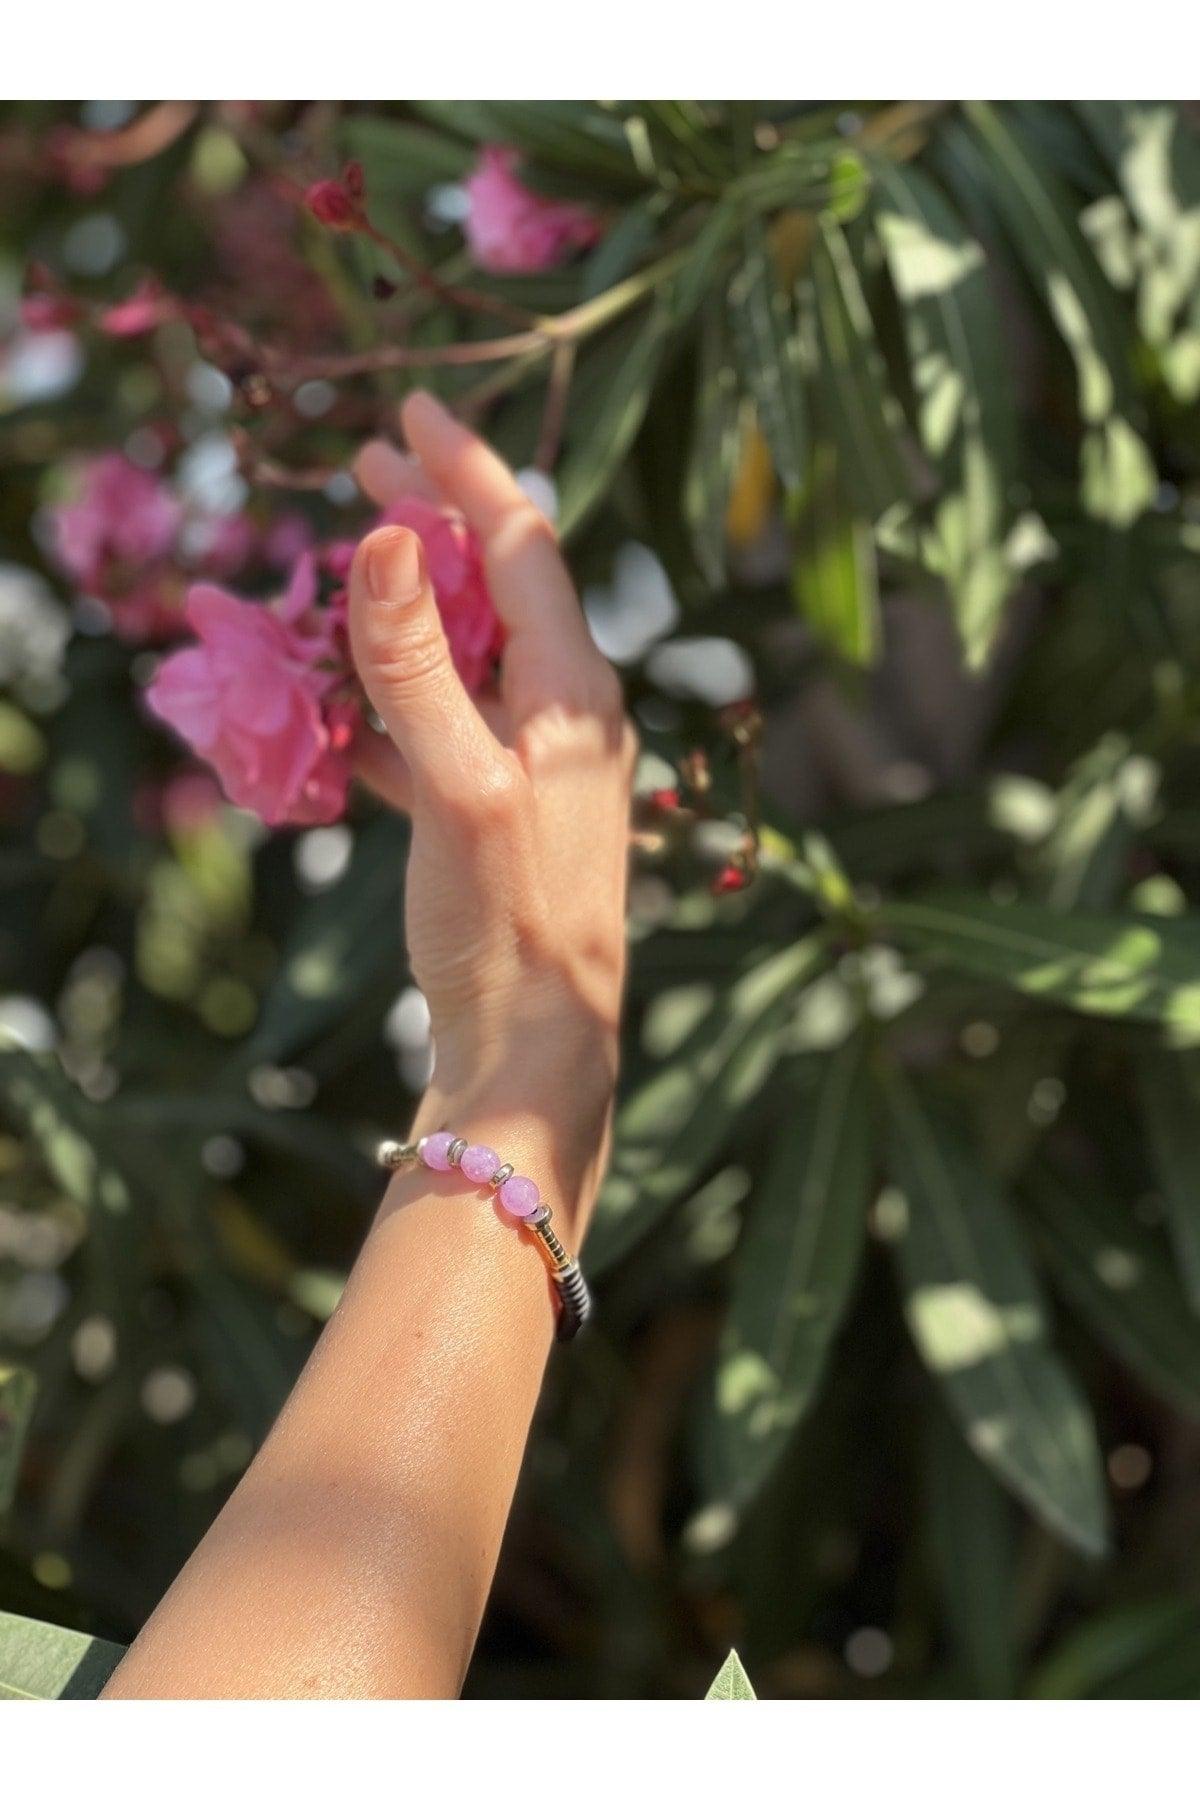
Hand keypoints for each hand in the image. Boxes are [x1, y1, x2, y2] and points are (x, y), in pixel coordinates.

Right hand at [348, 394, 634, 1217]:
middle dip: (434, 522)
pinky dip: (395, 699)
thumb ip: (420, 667)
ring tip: (344, 568)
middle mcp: (568, 715)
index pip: (525, 544)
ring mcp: (537, 765)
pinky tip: (343, 701)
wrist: (537, 1051)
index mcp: (575, 691)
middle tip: (367, 462)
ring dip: (408, 609)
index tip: (411, 411)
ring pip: (469, 654)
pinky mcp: (502, 813)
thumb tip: (379, 542)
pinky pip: (445, 727)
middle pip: (501, 586)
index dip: (466, 470)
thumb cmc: (510, 923)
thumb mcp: (459, 787)